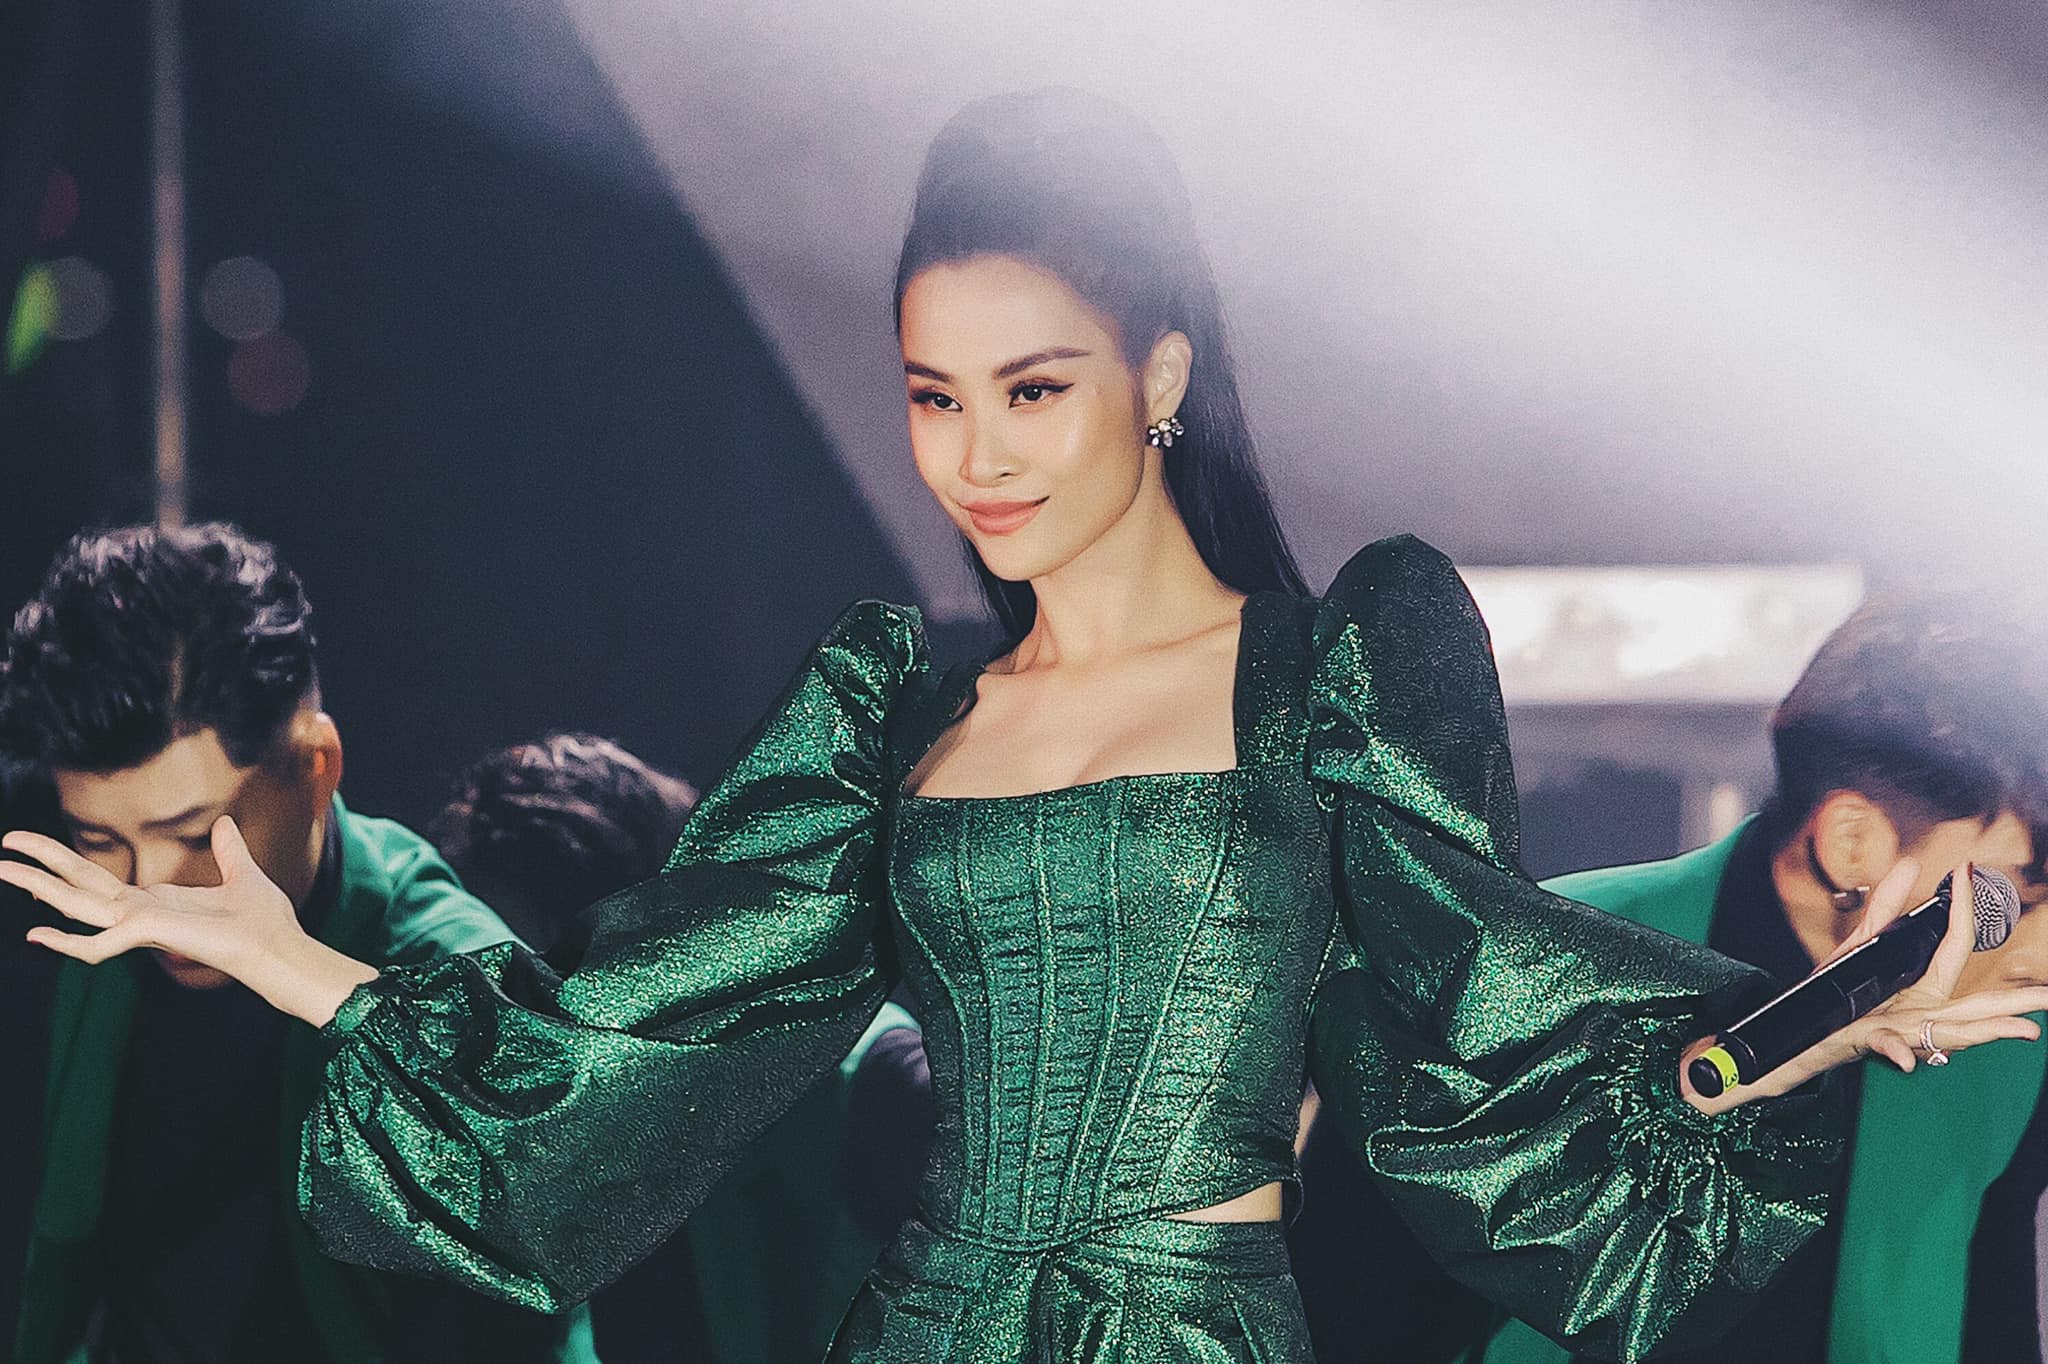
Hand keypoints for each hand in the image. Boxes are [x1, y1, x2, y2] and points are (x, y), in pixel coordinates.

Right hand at [1, 816, 376, 1024]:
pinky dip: (67, 942)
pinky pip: (98, 944)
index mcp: (156, 901)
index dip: (65, 863)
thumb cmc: (266, 922)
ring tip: (1, 869)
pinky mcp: (150, 935)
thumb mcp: (243, 874)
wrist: (283, 951)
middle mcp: (142, 914)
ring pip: (77, 903)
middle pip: (78, 885)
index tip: (35, 851)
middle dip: (41, 864)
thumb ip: (228, 850)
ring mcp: (142, 926)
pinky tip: (36, 934)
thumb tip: (225, 822)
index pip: (99, 879)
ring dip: (39, 887)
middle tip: (4, 845)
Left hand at [1683, 858, 2047, 1113]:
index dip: (1963, 909)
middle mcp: (1921, 1014)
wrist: (1800, 1037)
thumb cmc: (1838, 996)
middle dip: (2014, 1003)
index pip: (1954, 946)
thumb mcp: (1861, 946)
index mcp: (1924, 989)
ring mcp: (1899, 1032)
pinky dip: (1898, 1052)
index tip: (1968, 871)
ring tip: (2024, 1031)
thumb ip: (1885, 908)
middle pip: (1975, 1007)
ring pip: (1949, 1033)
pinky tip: (1909, 1058)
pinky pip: (1886, 1048)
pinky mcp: (1867, 1043)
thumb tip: (1911, 865)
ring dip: (1985, 1032)